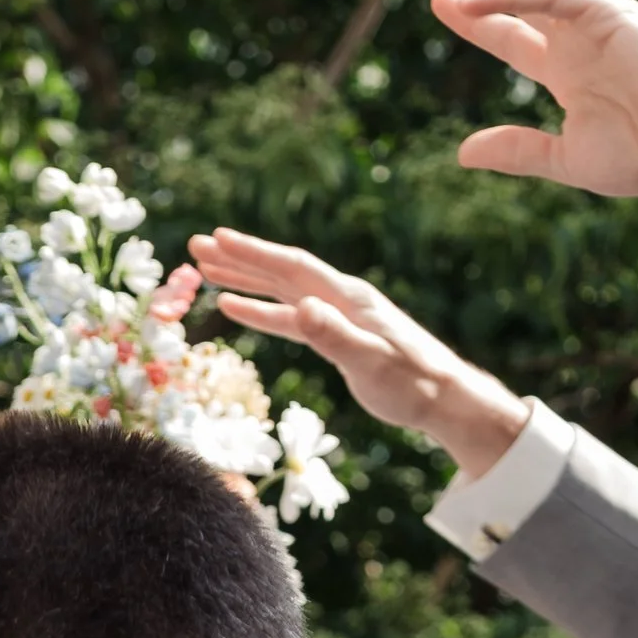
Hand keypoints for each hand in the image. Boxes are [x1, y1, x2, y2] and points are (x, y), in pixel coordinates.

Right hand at [191, 227, 530, 484]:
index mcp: (346, 297)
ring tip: (206, 269)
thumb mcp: (371, 363)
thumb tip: (301, 309)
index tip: (217, 239)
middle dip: (238, 257)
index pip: (292, 267)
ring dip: (244, 279)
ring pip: (280, 290)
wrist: (441, 398)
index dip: (253, 253)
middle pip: (280, 270)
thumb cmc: (411, 384)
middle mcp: (339, 298)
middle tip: (196, 245)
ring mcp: (336, 314)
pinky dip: (260, 311)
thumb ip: (335, 336)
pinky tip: (235, 308)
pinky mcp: (334, 335)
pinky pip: (288, 317)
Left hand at [424, 0, 637, 198]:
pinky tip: (468, 3)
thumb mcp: (565, 157)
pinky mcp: (608, 12)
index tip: (440, 2)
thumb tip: (462, 153)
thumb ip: (516, 150)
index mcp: (568, 68)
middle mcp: (576, 36)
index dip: (475, 19)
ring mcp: (592, 20)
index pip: (511, 33)